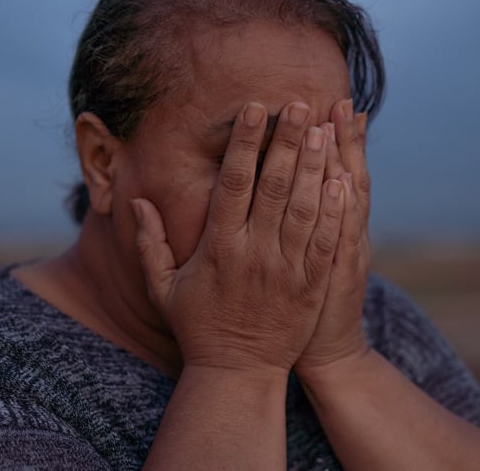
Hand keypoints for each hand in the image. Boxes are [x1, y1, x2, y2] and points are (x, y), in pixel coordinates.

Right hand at [132, 101, 347, 373]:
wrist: (237, 375)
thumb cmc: (197, 327)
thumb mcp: (162, 288)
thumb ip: (151, 243)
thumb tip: (136, 201)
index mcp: (218, 247)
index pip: (233, 183)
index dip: (245, 143)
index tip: (254, 108)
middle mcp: (254, 254)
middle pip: (275, 186)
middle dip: (288, 141)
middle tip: (301, 103)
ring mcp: (286, 270)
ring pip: (305, 208)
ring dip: (316, 166)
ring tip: (326, 128)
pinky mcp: (311, 287)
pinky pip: (326, 243)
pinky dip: (336, 212)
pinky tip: (344, 181)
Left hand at [295, 99, 373, 376]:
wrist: (328, 352)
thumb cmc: (313, 301)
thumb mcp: (326, 255)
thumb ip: (318, 216)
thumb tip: (317, 177)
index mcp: (336, 226)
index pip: (340, 173)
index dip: (341, 141)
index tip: (337, 106)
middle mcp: (344, 233)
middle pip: (344, 177)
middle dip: (340, 140)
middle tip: (337, 100)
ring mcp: (340, 254)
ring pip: (344, 201)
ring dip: (339, 162)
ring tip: (334, 124)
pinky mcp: (332, 279)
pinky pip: (339, 239)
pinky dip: (343, 212)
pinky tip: (342, 183)